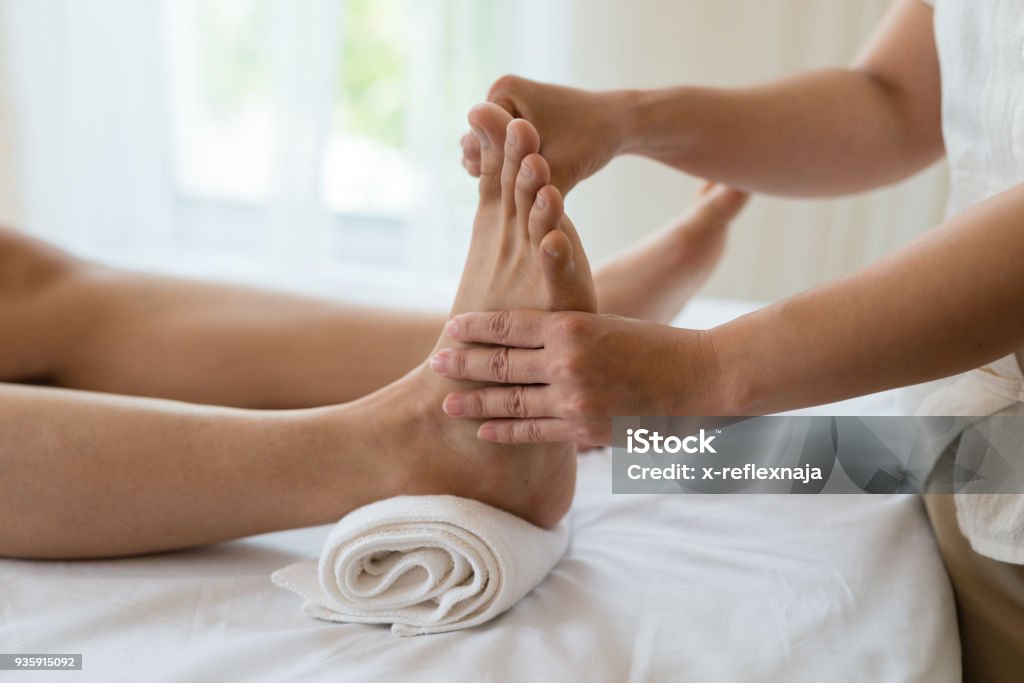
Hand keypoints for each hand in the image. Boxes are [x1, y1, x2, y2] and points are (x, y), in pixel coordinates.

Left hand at [429, 310, 722, 444]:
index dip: (476, 328)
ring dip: (474, 401)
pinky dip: (506, 430)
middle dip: (463, 364)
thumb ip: (565, 334)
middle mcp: (566, 359)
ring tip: (446, 402)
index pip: (510, 325)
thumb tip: (525, 342)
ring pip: (511, 399)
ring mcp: (573, 396)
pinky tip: (485, 430)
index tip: (452, 328)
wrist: (700, 377)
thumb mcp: (605, 325)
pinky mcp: (584, 427)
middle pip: (501, 362)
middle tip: (435, 362)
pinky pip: (535, 431)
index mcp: (571, 324)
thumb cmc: (653, 345)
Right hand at [461, 75, 630, 193]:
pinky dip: (510, 165)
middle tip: (499, 195)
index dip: (485, 167)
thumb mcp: (559, 167)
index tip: (497, 189)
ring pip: (489, 147)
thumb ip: (527, 187)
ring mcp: (509, 104)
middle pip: (478, 142)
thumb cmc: (592, 140)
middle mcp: (501, 93)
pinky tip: (517, 187)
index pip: (475, 138)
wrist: (619, 124)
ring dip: (499, 169)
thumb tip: (499, 217)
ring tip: (510, 194)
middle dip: (491, 168)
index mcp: (503, 92)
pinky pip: (502, 146)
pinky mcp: (518, 118)